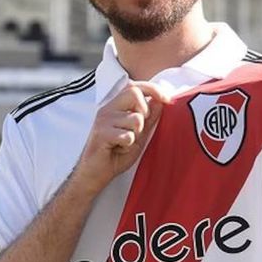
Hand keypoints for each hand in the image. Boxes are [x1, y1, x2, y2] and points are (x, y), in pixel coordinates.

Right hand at [72, 81, 168, 195]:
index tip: (167, 98)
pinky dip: (127, 146)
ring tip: (124, 144)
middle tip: (138, 130)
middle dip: (144, 111)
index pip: (135, 86)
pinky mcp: (101, 133)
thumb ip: (149, 118)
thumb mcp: (139, 135)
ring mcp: (103, 120)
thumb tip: (160, 101)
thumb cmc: (115, 155)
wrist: (95, 174)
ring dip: (136, 135)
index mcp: (115, 107)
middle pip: (134, 93)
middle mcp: (107, 109)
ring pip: (135, 119)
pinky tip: (117, 150)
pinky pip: (128, 136)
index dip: (153, 88)